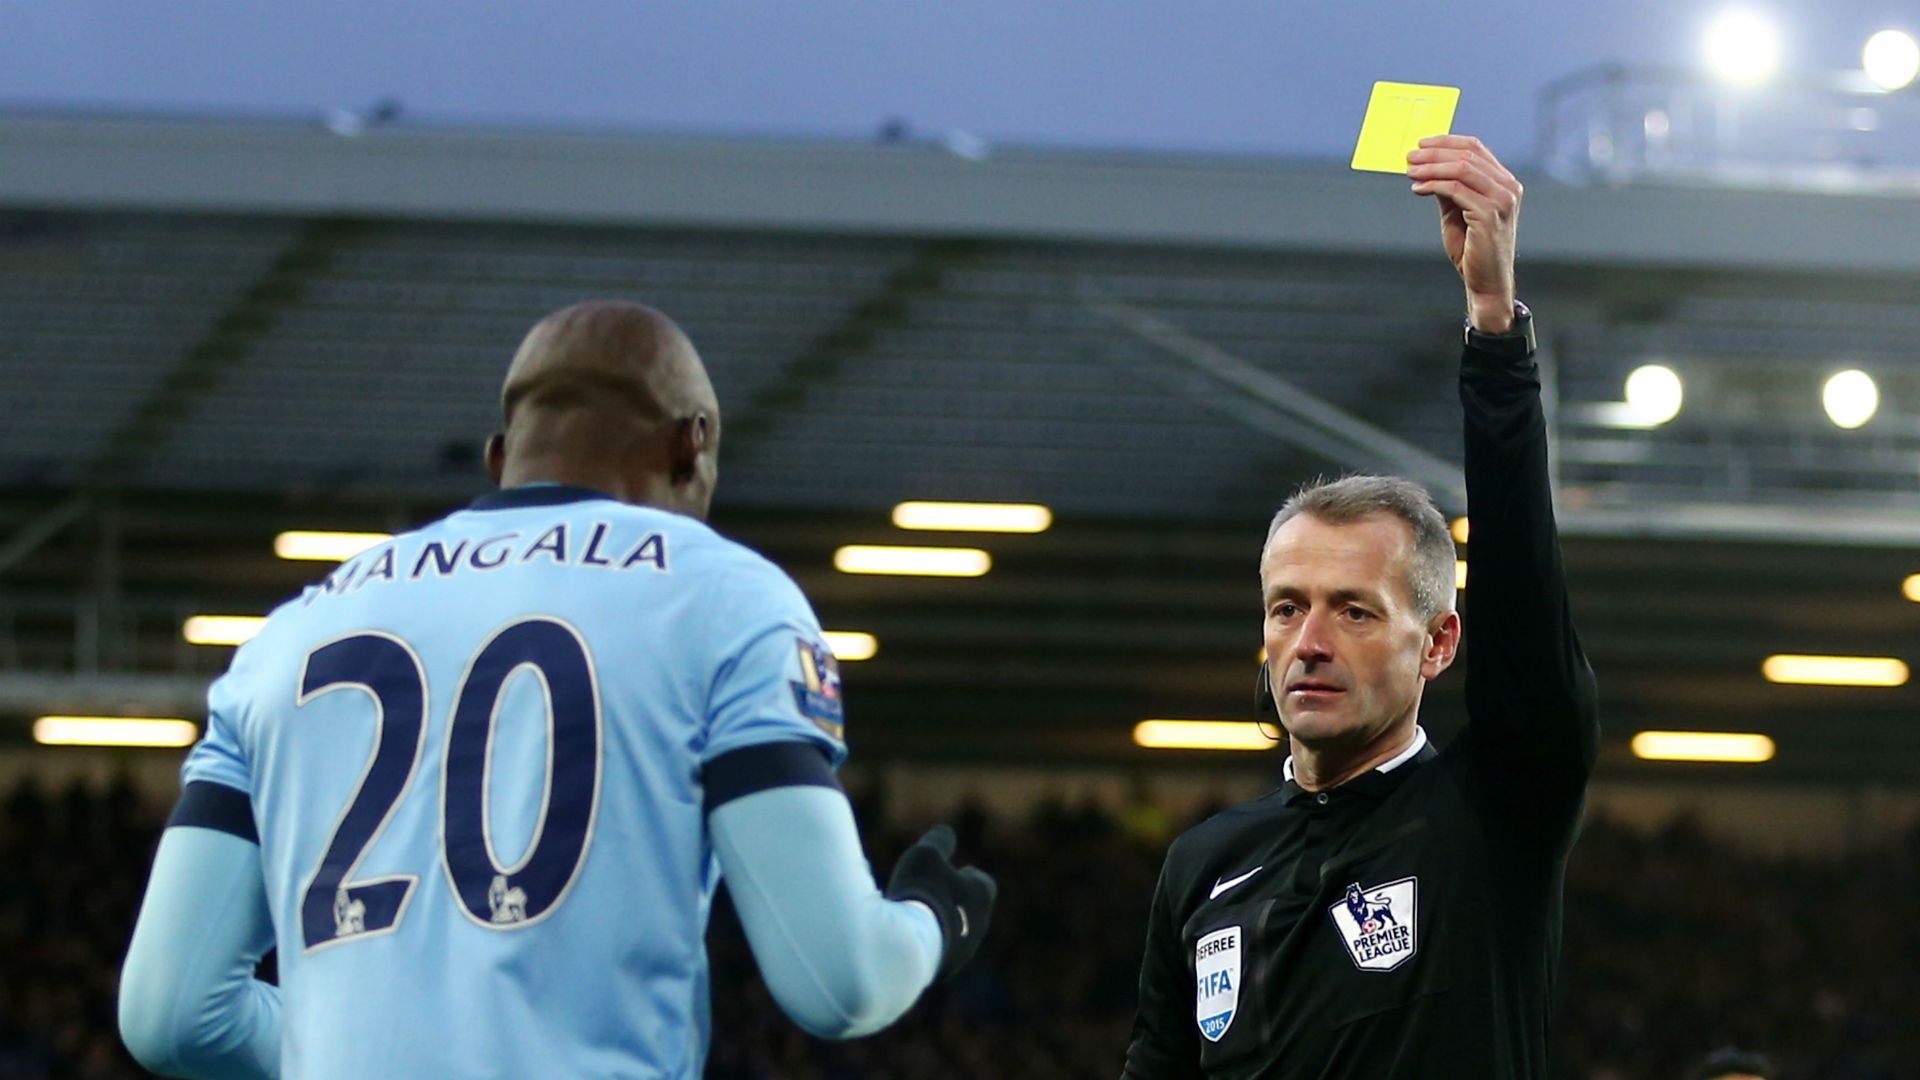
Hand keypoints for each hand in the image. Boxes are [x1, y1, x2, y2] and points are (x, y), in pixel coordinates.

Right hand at [885, 825, 997, 979]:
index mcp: (982, 895)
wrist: (911, 944)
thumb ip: (938, 841)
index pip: (983, 883)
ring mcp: (962, 952)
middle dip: (954, 902)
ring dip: (941, 925)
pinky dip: (928, 944)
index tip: (956, 872)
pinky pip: (938, 953)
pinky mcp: (943, 971)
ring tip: (915, 918)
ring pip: (955, 934)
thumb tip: (946, 832)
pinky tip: (907, 938)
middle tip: (933, 894)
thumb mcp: (927, 855)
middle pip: (970, 910)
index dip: (968, 877)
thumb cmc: (923, 892)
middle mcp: (979, 926)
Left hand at [1407, 136, 1522, 332]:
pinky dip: (1433, 185)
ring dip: (1431, 167)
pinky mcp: (1490, 214)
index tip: (1421, 144)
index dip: (1447, 142)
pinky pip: (1456, 189)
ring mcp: (1502, 200)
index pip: (1476, 148)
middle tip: (1409, 156)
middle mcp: (1508, 187)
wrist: (1486, 282)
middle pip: (1468, 155)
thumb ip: (1448, 188)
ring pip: (1462, 168)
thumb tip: (1427, 166)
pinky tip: (1418, 189)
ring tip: (1410, 171)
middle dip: (1434, 153)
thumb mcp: (1457, 211)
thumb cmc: (1472, 249)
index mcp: (1504, 182)